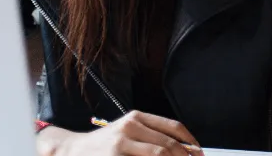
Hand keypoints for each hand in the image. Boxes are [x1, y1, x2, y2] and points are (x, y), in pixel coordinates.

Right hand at [36, 111, 201, 155]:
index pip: (173, 127)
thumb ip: (153, 137)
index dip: (191, 142)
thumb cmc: (105, 145)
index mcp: (137, 118)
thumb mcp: (129, 132)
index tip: (199, 153)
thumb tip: (186, 150)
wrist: (72, 151)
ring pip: (158, 155)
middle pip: (168, 145)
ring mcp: (120, 145)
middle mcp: (129, 128)